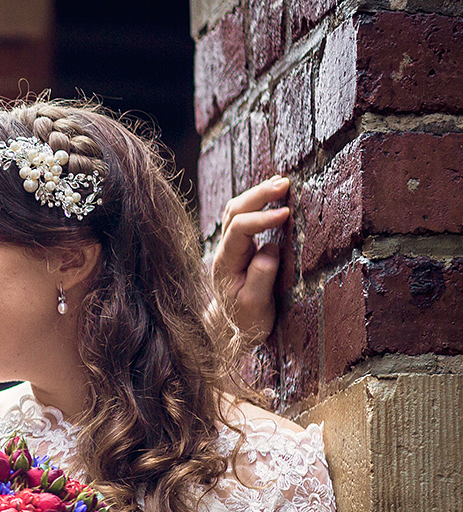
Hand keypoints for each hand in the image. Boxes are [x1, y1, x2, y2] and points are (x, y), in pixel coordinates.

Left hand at [213, 177, 290, 344]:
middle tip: (285, 183)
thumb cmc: (245, 320)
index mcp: (225, 263)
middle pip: (234, 212)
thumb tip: (271, 250)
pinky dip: (258, 202)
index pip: (240, 230)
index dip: (262, 219)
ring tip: (282, 182)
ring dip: (258, 194)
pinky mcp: (240, 246)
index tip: (286, 213)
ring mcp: (230, 246)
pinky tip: (274, 194)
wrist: (232, 329)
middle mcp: (224, 250)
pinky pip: (244, 217)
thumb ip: (260, 279)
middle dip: (258, 195)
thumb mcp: (255, 306)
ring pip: (236, 210)